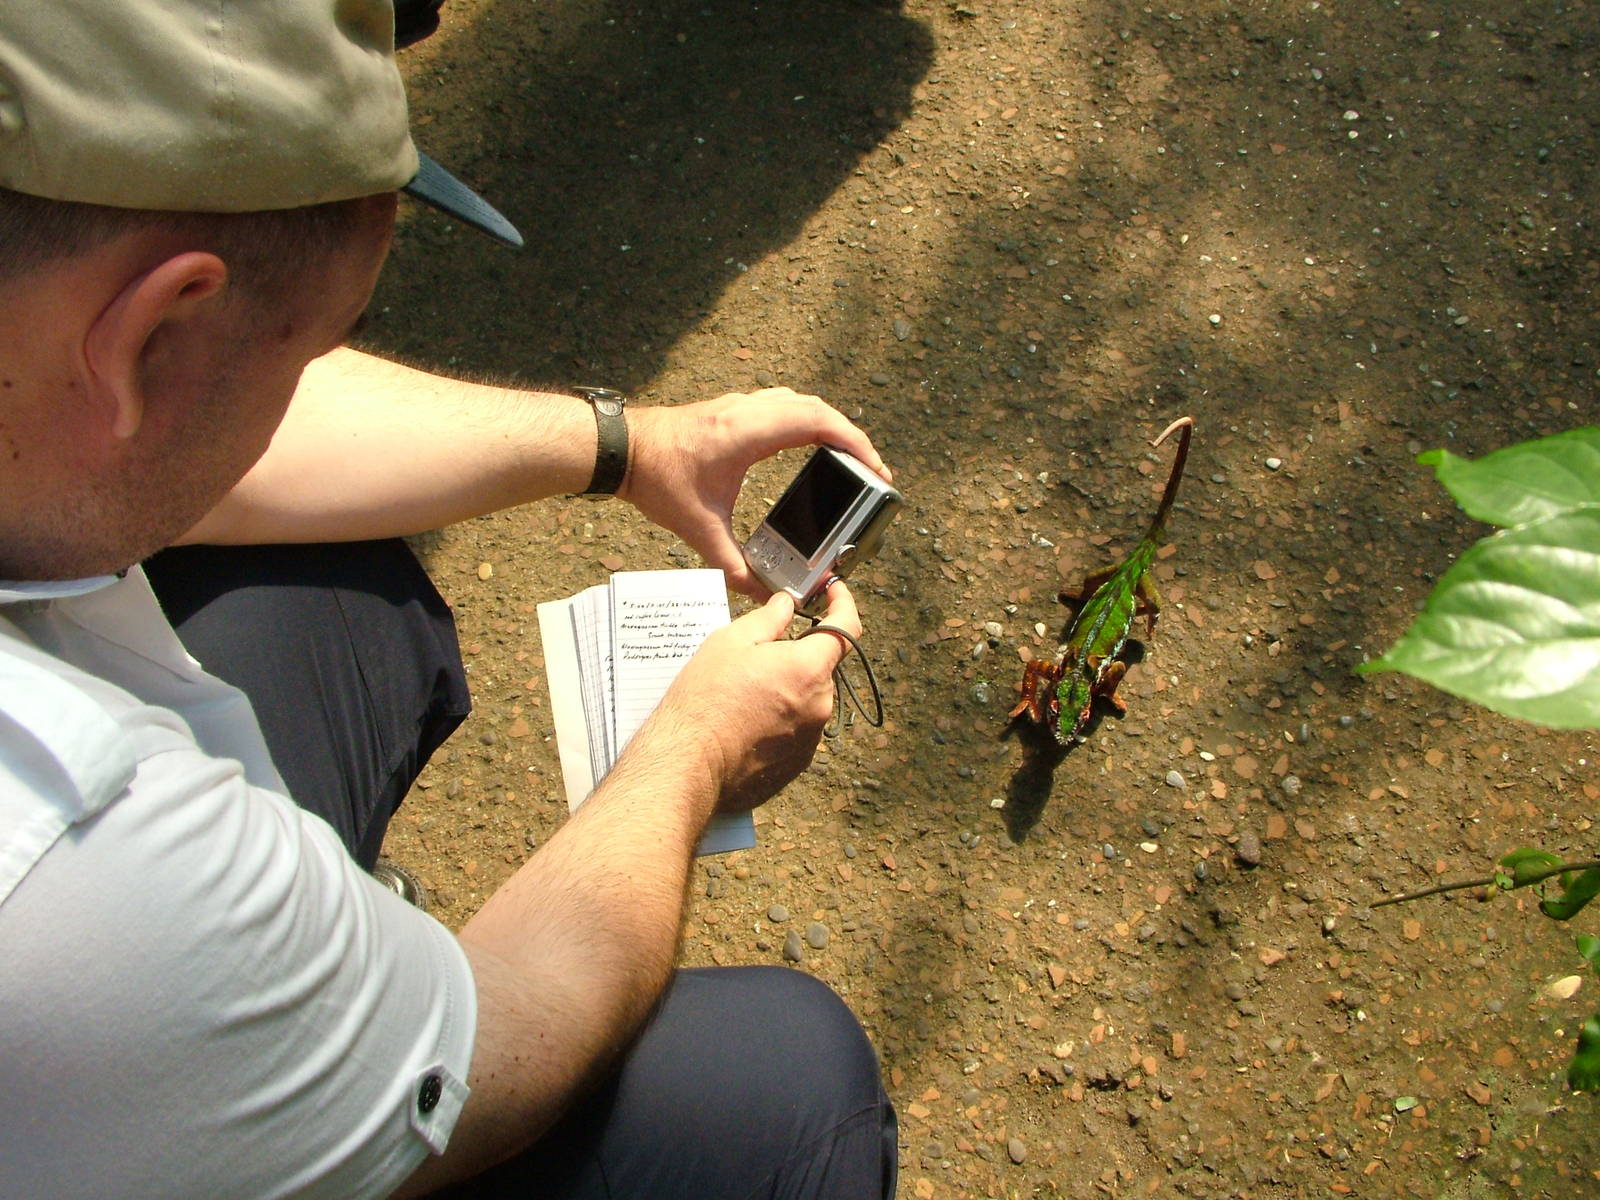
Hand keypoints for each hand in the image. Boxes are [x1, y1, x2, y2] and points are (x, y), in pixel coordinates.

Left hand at [619, 388, 890, 595]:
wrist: (623, 448)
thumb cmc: (656, 480)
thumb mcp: (697, 529)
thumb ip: (732, 565)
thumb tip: (761, 593)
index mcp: (748, 433)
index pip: (817, 422)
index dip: (854, 442)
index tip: (875, 467)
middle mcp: (749, 410)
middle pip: (818, 409)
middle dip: (852, 436)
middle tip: (872, 469)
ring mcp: (741, 404)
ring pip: (801, 401)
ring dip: (830, 424)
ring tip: (848, 455)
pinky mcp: (733, 407)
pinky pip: (783, 403)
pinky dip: (807, 419)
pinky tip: (810, 442)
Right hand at [654, 579, 860, 812]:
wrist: (688, 763)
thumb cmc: (705, 701)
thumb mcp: (730, 642)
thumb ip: (768, 619)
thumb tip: (786, 605)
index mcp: (808, 669)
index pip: (846, 628)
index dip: (843, 604)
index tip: (834, 592)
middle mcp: (819, 705)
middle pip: (820, 667)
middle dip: (797, 655)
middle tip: (757, 655)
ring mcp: (811, 738)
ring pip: (807, 699)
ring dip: (787, 689)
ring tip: (744, 695)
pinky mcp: (797, 763)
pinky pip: (797, 730)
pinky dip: (779, 720)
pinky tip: (746, 722)